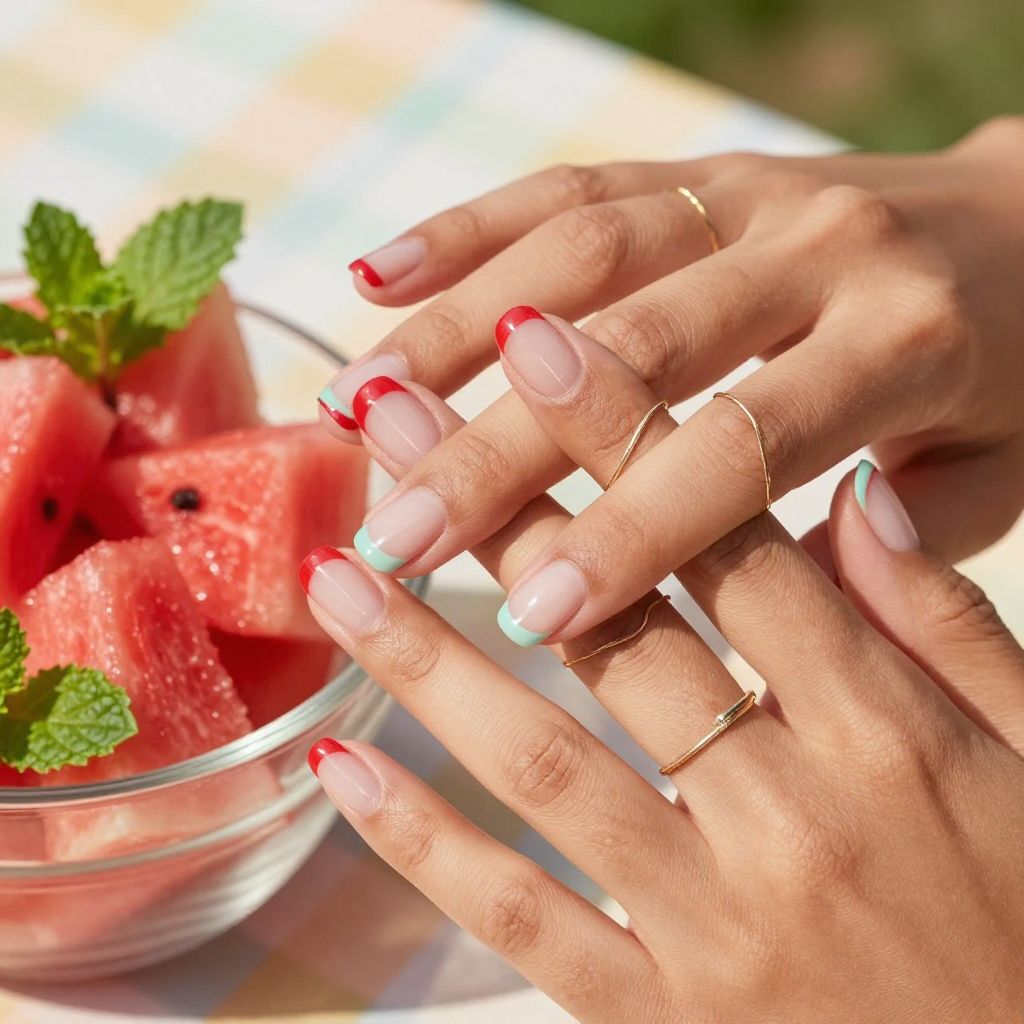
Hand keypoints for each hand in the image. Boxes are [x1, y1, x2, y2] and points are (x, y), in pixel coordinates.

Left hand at [301, 460, 1023, 1021]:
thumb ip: (948, 626)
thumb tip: (850, 497)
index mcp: (887, 734)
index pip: (731, 544)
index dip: (628, 434)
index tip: (536, 341)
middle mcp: (787, 813)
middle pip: (615, 621)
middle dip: (499, 504)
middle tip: (399, 413)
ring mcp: (711, 924)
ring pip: (543, 761)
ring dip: (425, 655)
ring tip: (338, 567)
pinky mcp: (662, 1018)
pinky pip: (521, 918)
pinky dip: (424, 840)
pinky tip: (343, 764)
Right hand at [319, 116, 1023, 642]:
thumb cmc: (1014, 378)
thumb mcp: (1000, 472)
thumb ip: (889, 544)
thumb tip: (740, 588)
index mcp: (903, 340)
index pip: (742, 446)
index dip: (635, 533)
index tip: (533, 618)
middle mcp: (816, 248)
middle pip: (629, 350)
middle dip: (502, 447)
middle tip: (397, 532)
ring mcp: (749, 191)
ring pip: (576, 255)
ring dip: (450, 334)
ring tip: (354, 413)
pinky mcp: (700, 169)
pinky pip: (570, 186)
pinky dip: (467, 228)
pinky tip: (375, 278)